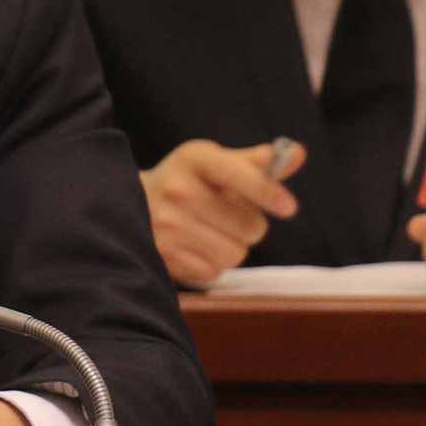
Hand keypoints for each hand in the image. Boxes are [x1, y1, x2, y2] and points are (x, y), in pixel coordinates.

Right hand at [140, 139, 303, 287]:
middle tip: (229, 217)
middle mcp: (177, 190)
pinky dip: (212, 264)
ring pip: (234, 254)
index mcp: (194, 159)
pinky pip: (213, 272)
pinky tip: (195, 247)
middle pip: (249, 226)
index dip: (266, 191)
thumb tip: (297, 153)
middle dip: (250, 226)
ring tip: (212, 232)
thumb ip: (256, 163)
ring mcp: (167, 225)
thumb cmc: (186, 181)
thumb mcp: (214, 163)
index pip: (237, 174)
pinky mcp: (163, 255)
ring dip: (233, 247)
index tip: (288, 207)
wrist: (128, 202)